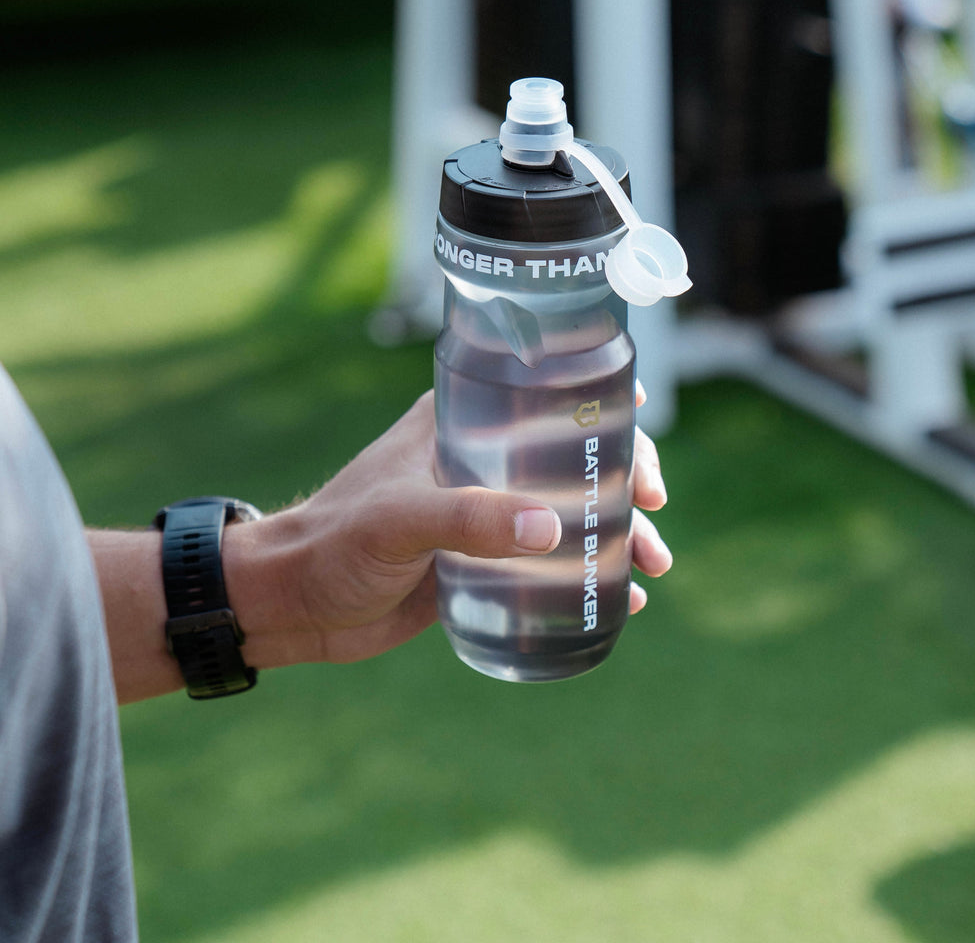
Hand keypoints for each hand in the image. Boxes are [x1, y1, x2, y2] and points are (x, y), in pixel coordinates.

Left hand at [229, 385, 671, 670]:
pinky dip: (587, 575)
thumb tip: (552, 529)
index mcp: (461, 424)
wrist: (294, 603)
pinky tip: (621, 600)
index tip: (641, 440)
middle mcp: (481, 461)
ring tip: (652, 569)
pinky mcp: (484, 562)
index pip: (545, 399)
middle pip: (571, 456)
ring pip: (569, 511)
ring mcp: (486, 513)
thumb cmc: (334, 543)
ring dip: (615, 534)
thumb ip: (469, 521)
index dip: (602, 414)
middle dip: (622, 480)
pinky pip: (548, 562)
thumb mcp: (399, 521)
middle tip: (652, 513)